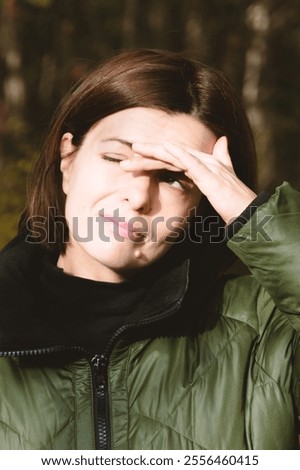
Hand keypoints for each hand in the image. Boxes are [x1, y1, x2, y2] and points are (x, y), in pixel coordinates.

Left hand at [121, 136, 256, 223]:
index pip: (172, 160)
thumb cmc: (235, 202)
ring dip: (154, 152)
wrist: (249, 214)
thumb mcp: (223, 184)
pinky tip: (163, 149)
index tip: (133, 165)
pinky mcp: (211, 175)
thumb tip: (222, 142)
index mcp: (202, 165)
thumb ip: (221, 162)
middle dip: (146, 156)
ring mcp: (208, 166)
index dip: (152, 160)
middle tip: (124, 162)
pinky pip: (191, 161)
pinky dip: (177, 154)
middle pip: (169, 155)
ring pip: (175, 154)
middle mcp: (204, 161)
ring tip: (135, 151)